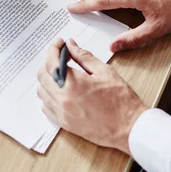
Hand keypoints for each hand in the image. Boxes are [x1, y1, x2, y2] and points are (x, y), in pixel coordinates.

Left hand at [37, 38, 147, 154]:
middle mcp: (63, 99)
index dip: (54, 48)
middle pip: (42, 75)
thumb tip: (71, 46)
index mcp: (73, 84)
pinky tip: (60, 91)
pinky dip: (48, 96)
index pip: (52, 61)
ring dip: (47, 79)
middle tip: (61, 56)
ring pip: (41, 91)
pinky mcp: (64, 124)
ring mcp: (62, 113)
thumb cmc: (121, 101)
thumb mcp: (105, 72)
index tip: (60, 43)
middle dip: (49, 61)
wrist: (128, 127)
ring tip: (61, 72)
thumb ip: (84, 56)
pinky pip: (46, 107)